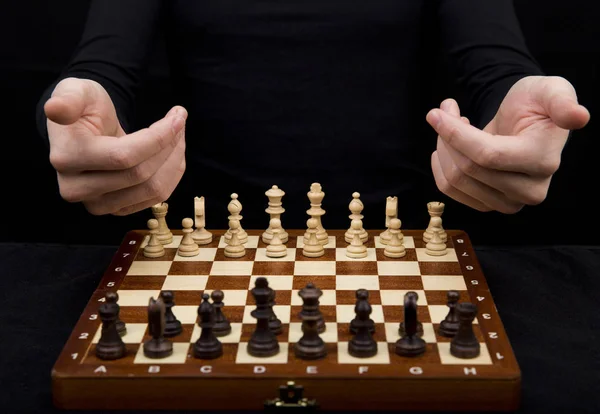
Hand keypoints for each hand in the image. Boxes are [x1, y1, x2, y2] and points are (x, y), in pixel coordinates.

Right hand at [45, 77, 186, 215]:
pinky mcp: (116, 211)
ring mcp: (97, 204)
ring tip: (179, 135)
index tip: (178, 115)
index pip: (124, 156)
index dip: (158, 137)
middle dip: (169, 144)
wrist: (82, 132)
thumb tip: (55, 109)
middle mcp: (76, 188)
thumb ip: (68, 99)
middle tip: (180, 121)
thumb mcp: (76, 92)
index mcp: (66, 157)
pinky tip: (173, 152)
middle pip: (141, 174)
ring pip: (153, 189)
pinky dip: (173, 174)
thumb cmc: (83, 108)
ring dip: (175, 160)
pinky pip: (157, 198)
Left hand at [426, 75, 589, 212]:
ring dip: (443, 148)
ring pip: (455, 181)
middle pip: (468, 169)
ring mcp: (509, 203)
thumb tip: (578, 116)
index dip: (456, 134)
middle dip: (447, 136)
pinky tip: (449, 145)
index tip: (437, 112)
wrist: (528, 123)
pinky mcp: (488, 206)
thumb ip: (562, 101)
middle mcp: (530, 190)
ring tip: (450, 125)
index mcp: (544, 160)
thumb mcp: (552, 90)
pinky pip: (450, 191)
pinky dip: (441, 165)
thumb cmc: (538, 103)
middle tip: (446, 112)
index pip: (488, 155)